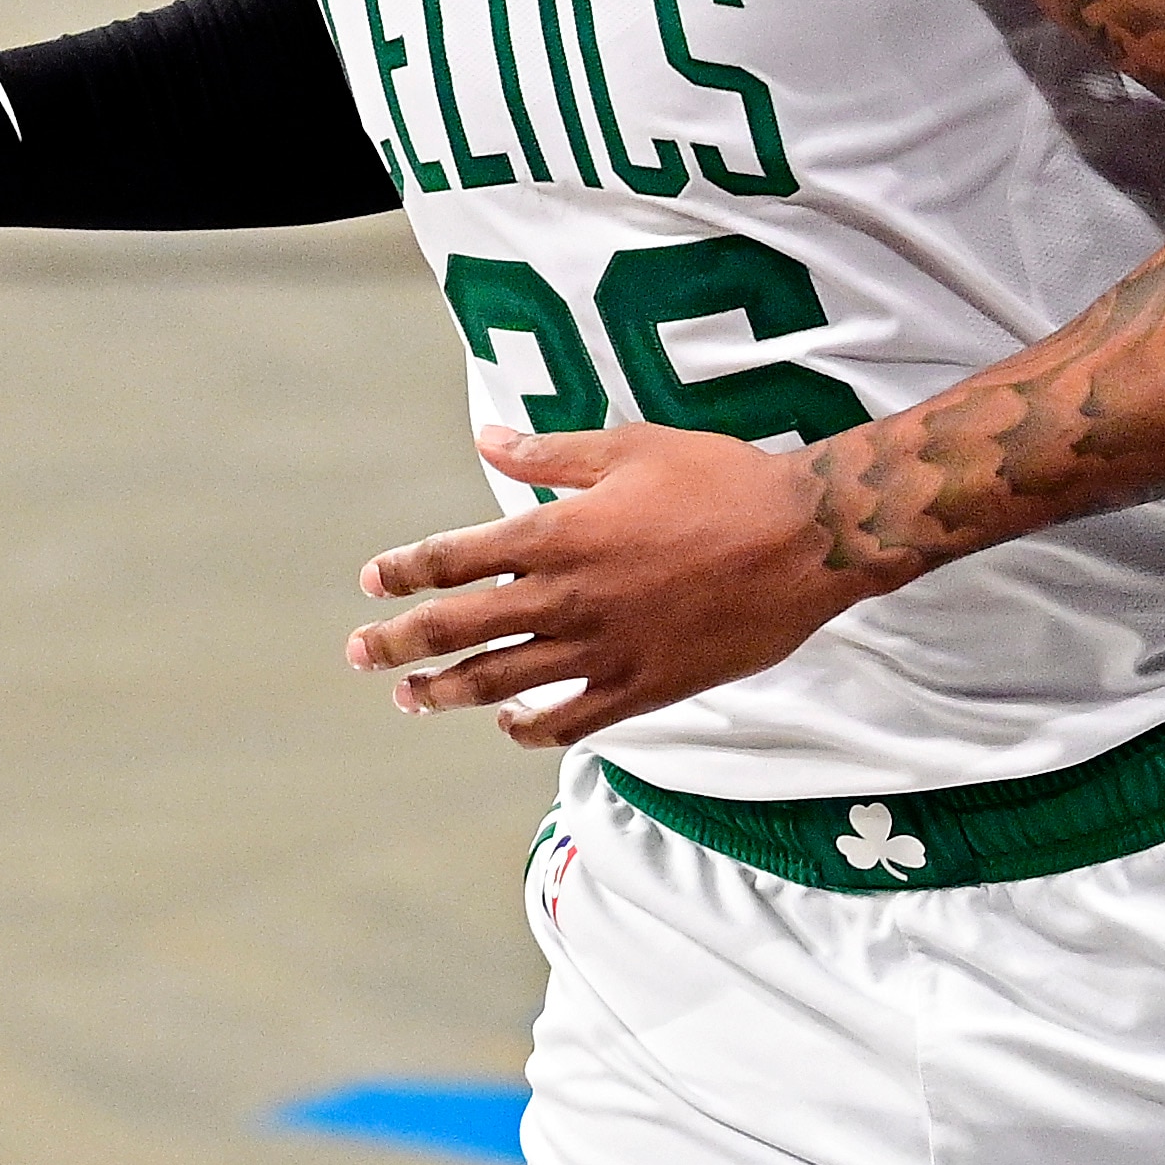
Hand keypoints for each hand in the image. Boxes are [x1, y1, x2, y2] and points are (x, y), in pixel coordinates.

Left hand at [345, 422, 878, 745]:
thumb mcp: (629, 447)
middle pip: (458, 627)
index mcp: (557, 532)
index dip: (403, 572)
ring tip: (411, 699)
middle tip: (359, 655)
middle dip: (398, 642)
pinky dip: (529, 727)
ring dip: (447, 691)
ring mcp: (604, 649)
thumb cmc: (720, 479)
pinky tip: (508, 725)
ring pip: (501, 681)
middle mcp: (567, 596)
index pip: (453, 558)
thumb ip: (549, 452)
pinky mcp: (644, 687)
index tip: (371, 583)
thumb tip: (487, 436)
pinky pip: (569, 720)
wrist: (805, 539)